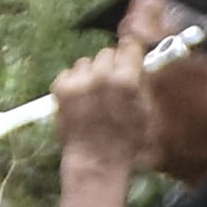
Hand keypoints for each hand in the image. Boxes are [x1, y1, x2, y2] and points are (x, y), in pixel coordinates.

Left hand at [51, 41, 154, 169]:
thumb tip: (138, 63)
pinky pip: (69, 73)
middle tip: (111, 83)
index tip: (130, 58)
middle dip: (111, 65)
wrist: (96, 160)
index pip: (129, 46)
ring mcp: (79, 81)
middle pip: (107, 52)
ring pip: (86, 62)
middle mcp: (101, 76)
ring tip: (93, 93)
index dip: (131, 53)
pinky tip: (80, 99)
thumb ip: (142, 83)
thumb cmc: (127, 141)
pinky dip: (74, 83)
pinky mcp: (61, 88)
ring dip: (91, 73)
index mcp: (127, 80)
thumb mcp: (146, 112)